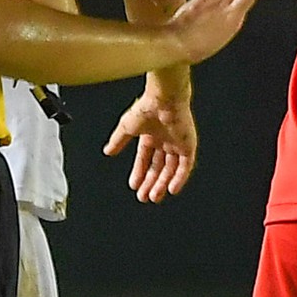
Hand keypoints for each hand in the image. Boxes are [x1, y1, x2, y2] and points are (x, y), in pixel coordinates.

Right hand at [104, 72, 197, 201]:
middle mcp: (165, 141)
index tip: (134, 186)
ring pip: (171, 169)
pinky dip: (179, 178)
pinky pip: (185, 166)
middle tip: (144, 197)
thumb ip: (118, 140)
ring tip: (154, 197)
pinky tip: (172, 190)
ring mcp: (177, 144)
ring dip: (162, 184)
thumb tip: (107, 152)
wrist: (164, 99)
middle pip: (158, 167)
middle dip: (151, 183)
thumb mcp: (127, 127)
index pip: (145, 159)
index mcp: (151, 136)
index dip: (140, 173)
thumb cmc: (146, 108)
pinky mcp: (189, 145)